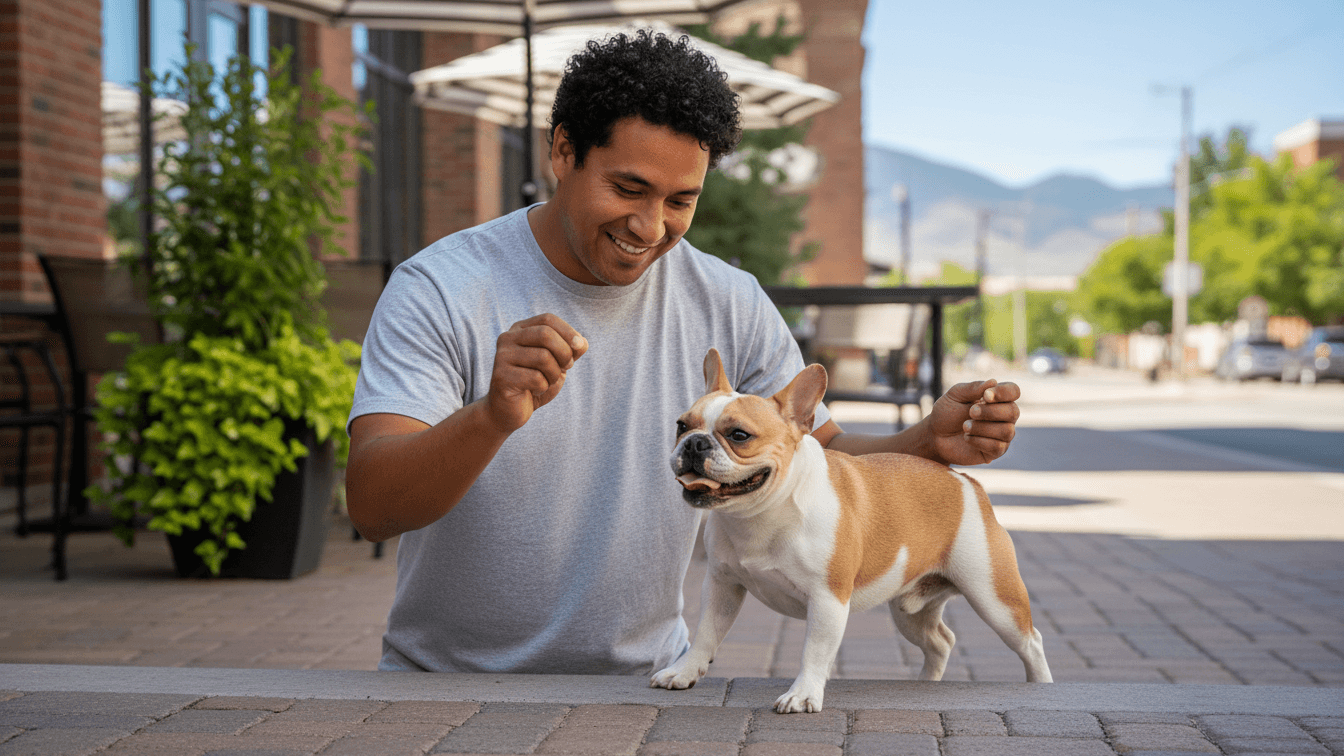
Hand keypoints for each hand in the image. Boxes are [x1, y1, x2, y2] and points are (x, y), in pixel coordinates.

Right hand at [485, 313, 587, 432]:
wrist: (509, 411)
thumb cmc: (535, 383)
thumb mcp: (558, 363)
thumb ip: (571, 350)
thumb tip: (581, 343)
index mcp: (520, 329)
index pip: (547, 319)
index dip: (568, 331)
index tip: (580, 347)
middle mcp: (507, 338)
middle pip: (545, 334)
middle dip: (564, 352)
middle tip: (566, 367)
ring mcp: (502, 356)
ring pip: (543, 357)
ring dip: (554, 374)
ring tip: (548, 381)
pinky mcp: (501, 377)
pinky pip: (536, 378)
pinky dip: (543, 387)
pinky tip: (535, 391)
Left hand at [926, 379, 1019, 465]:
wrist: (935, 436)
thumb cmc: (947, 413)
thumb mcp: (955, 395)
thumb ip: (973, 388)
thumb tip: (993, 381)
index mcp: (997, 398)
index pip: (1013, 391)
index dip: (1004, 392)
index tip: (985, 396)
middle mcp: (1004, 416)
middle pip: (1013, 412)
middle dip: (990, 412)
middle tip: (971, 412)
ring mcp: (1001, 435)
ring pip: (1007, 431)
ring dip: (983, 428)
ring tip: (965, 426)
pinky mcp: (995, 451)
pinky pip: (998, 447)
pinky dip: (979, 441)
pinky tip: (967, 438)